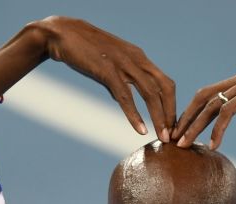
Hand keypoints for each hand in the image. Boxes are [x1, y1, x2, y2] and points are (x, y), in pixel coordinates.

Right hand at [36, 17, 175, 140]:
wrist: (62, 34)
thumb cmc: (85, 50)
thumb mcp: (109, 66)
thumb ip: (120, 83)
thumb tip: (125, 101)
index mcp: (139, 58)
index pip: (165, 83)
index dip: (171, 105)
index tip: (171, 125)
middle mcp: (137, 59)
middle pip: (165, 87)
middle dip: (171, 113)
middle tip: (173, 135)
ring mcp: (123, 64)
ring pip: (150, 93)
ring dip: (159, 117)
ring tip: (163, 137)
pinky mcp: (108, 71)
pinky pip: (126, 96)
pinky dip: (135, 115)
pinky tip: (141, 129)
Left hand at [173, 70, 235, 148]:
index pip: (207, 94)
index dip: (191, 112)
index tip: (181, 132)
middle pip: (203, 97)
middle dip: (186, 119)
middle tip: (173, 139)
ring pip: (212, 104)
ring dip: (196, 126)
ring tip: (185, 145)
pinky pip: (229, 111)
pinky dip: (218, 129)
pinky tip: (213, 145)